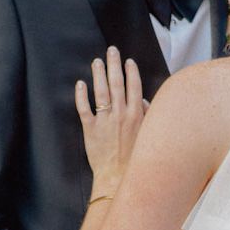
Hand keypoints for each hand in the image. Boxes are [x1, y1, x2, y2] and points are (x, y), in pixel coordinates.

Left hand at [75, 46, 146, 191]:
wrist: (119, 178)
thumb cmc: (136, 160)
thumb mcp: (148, 136)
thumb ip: (147, 116)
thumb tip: (142, 101)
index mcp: (137, 115)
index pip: (134, 87)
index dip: (130, 72)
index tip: (128, 61)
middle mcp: (121, 115)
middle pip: (117, 83)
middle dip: (114, 65)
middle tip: (111, 50)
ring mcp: (105, 121)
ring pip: (101, 92)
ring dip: (99, 74)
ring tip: (96, 61)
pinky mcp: (90, 129)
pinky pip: (84, 108)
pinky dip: (81, 95)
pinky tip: (80, 84)